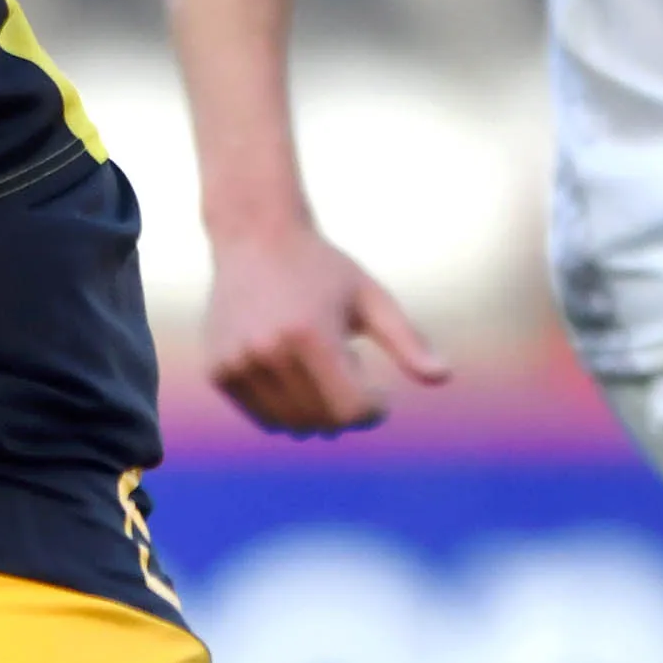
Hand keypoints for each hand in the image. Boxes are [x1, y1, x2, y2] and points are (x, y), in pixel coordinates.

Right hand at [201, 222, 450, 434]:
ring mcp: (238, 363)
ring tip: (319, 370)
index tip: (377, 389)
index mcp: (311, 334)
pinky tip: (292, 372)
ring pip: (291, 425)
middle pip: (323, 421)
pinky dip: (286, 408)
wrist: (254, 237)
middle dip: (345, 408)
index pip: (352, 410)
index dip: (374, 408)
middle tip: (346, 370)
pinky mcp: (218, 371)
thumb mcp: (371, 298)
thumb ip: (408, 341)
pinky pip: (264, 417)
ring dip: (316, 411)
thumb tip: (443, 378)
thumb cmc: (322, 268)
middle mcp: (268, 352)